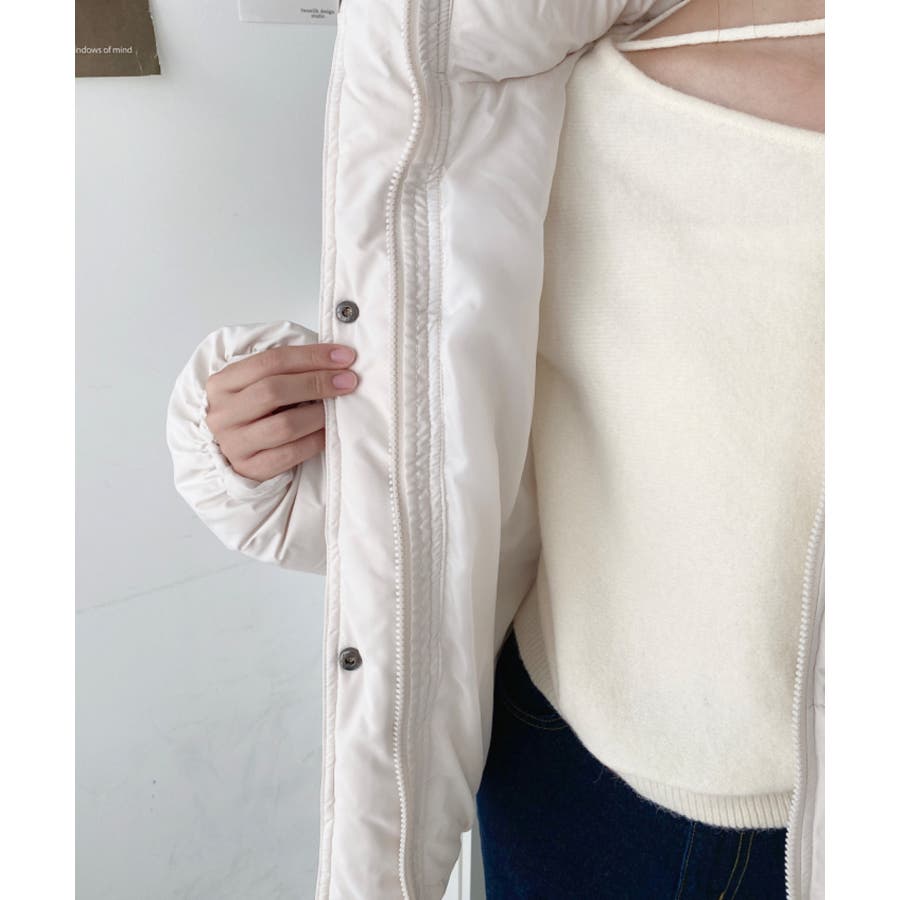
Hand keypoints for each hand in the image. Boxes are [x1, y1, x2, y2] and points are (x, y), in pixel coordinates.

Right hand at [204, 343, 357, 481]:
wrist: (237, 451)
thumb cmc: (256, 412)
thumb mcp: (259, 384)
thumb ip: (287, 371)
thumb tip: (336, 361)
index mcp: (222, 383)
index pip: (270, 361)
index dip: (310, 356)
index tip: (343, 357)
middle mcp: (223, 413)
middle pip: (274, 390)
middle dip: (317, 382)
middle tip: (348, 381)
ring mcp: (233, 443)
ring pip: (284, 425)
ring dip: (318, 414)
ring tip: (337, 408)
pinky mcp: (250, 468)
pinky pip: (290, 454)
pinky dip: (315, 441)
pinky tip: (327, 432)